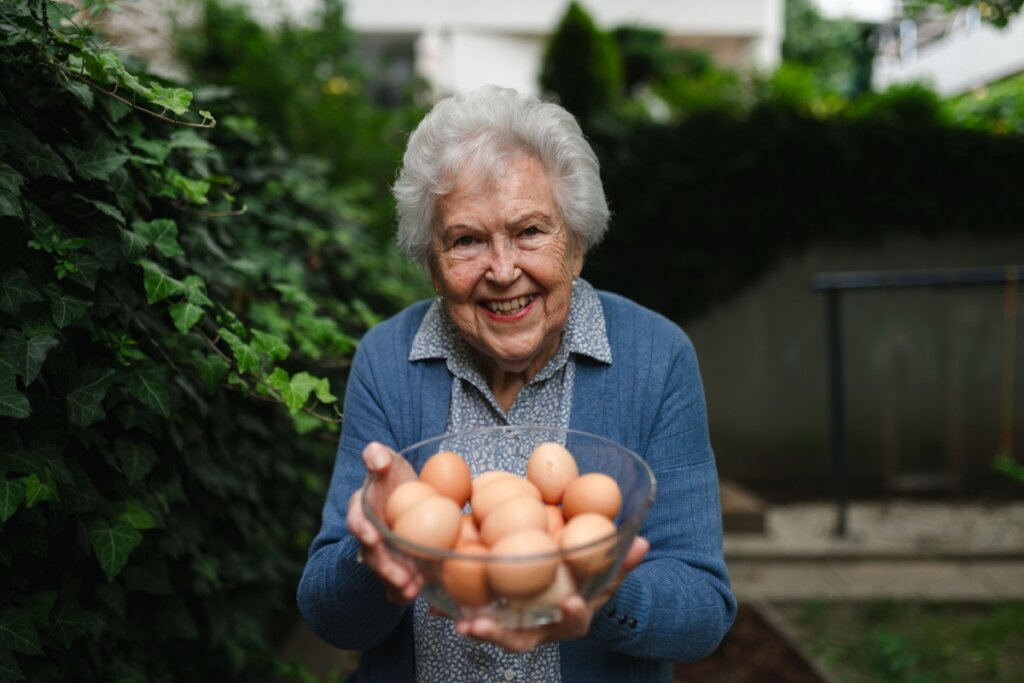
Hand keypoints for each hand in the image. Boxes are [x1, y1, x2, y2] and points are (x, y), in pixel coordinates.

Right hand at [345, 442, 421, 602]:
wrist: (411, 496)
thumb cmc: (395, 477)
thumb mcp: (388, 461)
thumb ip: (377, 456)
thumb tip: (377, 460)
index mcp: (362, 511)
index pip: (356, 521)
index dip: (362, 530)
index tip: (373, 537)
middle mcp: (369, 536)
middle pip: (371, 555)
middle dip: (383, 568)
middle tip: (400, 577)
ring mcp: (382, 554)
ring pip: (385, 573)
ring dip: (397, 584)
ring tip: (412, 590)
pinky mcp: (397, 566)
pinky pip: (398, 584)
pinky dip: (405, 591)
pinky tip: (420, 593)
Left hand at [453, 535, 649, 652]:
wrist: (570, 592)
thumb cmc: (589, 582)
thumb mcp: (609, 572)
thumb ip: (624, 560)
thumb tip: (641, 543)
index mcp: (570, 618)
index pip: (575, 621)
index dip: (572, 613)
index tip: (569, 600)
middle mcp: (541, 628)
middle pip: (521, 639)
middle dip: (500, 635)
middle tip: (481, 625)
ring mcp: (517, 625)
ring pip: (493, 631)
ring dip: (473, 625)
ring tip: (454, 618)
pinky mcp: (496, 613)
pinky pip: (474, 614)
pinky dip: (454, 610)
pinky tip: (433, 602)